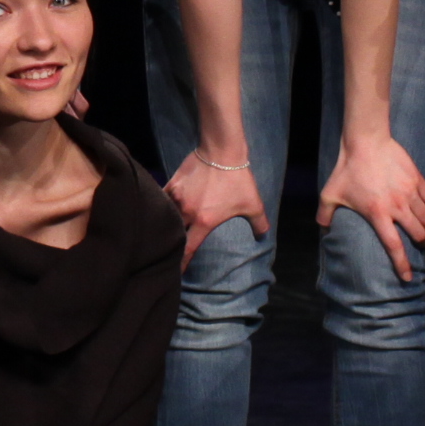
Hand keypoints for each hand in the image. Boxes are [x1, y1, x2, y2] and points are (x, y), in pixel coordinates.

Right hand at [164, 147, 268, 262]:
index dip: (183, 263)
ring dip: (167, 226)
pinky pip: (163, 198)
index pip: (190, 248)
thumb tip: (263, 237)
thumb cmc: (238, 179)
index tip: (177, 274)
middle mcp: (187, 213)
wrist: (222, 151)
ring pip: (167, 217)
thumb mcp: (253, 203)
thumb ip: (259, 223)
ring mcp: (177, 198)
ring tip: (163, 233)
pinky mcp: (173, 184)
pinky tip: (161, 209)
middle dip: (172, 247)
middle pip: (174, 235)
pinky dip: (162, 205)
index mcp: (204, 222)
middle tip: (169, 254)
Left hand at [320, 125, 424, 279]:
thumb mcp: (330, 193)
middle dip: (421, 244)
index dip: (402, 264)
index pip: (394, 246)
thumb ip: (325, 214)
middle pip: (418, 234)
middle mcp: (397, 206)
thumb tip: (322, 228)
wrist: (366, 141)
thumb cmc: (347, 169)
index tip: (407, 277)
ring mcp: (410, 192)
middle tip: (419, 246)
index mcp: (378, 214)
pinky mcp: (418, 179)